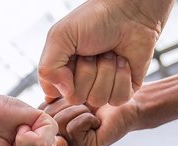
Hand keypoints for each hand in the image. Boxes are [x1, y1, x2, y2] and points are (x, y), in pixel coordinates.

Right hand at [39, 0, 173, 106]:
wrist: (128, 13)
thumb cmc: (94, 20)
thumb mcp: (60, 37)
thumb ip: (48, 67)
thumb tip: (64, 93)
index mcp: (61, 72)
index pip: (53, 94)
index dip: (62, 77)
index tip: (71, 57)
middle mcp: (80, 83)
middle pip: (76, 98)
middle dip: (87, 71)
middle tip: (93, 52)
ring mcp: (102, 88)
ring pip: (98, 100)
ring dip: (105, 71)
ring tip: (109, 54)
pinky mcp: (123, 91)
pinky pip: (117, 99)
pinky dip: (121, 77)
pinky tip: (122, 61)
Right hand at [42, 97, 140, 145]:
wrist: (128, 100)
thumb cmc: (101, 89)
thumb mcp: (70, 88)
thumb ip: (52, 94)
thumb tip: (43, 99)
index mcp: (53, 124)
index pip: (38, 112)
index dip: (54, 99)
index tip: (71, 96)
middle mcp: (60, 138)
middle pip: (46, 119)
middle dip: (66, 102)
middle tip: (84, 102)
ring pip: (59, 123)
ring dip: (78, 108)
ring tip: (91, 110)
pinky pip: (73, 129)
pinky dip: (87, 118)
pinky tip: (97, 120)